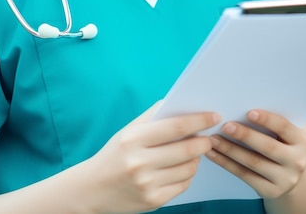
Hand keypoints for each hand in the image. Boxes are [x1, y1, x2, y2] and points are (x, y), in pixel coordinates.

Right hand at [86, 104, 220, 213]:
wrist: (92, 188)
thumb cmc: (115, 154)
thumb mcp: (128, 131)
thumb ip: (152, 117)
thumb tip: (181, 104)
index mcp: (133, 139)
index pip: (175, 127)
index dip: (198, 120)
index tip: (213, 116)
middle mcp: (140, 162)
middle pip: (186, 149)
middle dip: (203, 141)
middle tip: (209, 137)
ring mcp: (147, 184)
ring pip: (188, 168)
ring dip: (197, 158)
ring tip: (194, 152)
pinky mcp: (153, 201)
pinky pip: (183, 185)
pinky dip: (188, 174)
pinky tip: (183, 167)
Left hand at [205, 109, 305, 199]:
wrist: (291, 173)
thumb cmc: (280, 141)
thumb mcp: (283, 131)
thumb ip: (270, 119)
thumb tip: (241, 100)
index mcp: (301, 140)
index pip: (284, 127)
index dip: (267, 119)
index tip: (248, 112)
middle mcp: (297, 161)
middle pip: (268, 147)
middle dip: (245, 135)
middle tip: (225, 125)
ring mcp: (285, 179)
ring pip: (253, 163)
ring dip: (230, 150)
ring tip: (212, 139)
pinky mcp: (270, 191)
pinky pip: (244, 175)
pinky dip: (226, 163)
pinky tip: (212, 153)